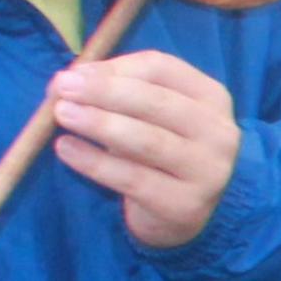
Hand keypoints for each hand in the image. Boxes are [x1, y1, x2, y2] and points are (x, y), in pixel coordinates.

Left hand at [47, 50, 240, 248]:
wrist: (181, 213)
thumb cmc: (158, 152)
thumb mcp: (148, 115)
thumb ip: (117, 91)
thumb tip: (70, 78)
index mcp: (212, 98)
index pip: (161, 68)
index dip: (114, 67)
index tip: (74, 73)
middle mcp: (219, 132)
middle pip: (156, 101)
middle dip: (103, 92)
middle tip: (61, 89)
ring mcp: (207, 171)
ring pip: (146, 140)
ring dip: (99, 123)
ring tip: (62, 114)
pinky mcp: (185, 205)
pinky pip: (133, 179)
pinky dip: (95, 162)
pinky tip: (66, 149)